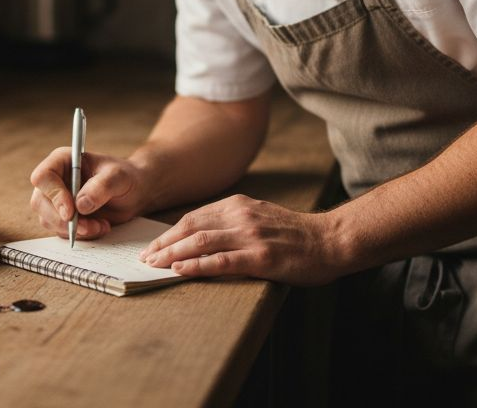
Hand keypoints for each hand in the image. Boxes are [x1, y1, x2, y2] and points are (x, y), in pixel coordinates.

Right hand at [29, 147, 149, 239]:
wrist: (133, 193)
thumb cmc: (125, 178)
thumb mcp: (119, 177)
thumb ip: (101, 187)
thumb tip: (80, 205)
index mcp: (63, 161)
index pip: (43, 177)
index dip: (53, 195)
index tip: (71, 211)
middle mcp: (55, 180)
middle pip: (40, 202)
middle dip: (64, 220)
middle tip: (89, 226)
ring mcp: (56, 199)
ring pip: (48, 220)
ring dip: (74, 229)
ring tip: (101, 225)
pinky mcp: (63, 217)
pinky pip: (61, 231)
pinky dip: (80, 234)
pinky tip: (99, 227)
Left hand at [139, 195, 342, 285]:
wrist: (331, 240)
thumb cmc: (296, 234)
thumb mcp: (260, 217)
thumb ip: (233, 223)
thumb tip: (201, 237)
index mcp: (239, 205)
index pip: (194, 217)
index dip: (169, 233)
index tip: (153, 246)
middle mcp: (241, 215)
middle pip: (190, 227)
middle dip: (163, 244)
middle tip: (145, 258)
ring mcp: (251, 235)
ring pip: (201, 241)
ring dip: (172, 254)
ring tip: (154, 265)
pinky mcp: (261, 256)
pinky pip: (221, 261)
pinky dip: (197, 266)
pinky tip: (180, 271)